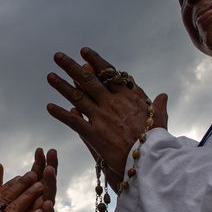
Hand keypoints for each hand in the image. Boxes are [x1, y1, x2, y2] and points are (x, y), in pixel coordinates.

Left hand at [47, 48, 167, 190]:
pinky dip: (60, 114)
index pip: (109, 74)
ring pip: (77, 97)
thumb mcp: (160, 120)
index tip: (84, 52)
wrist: (150, 159)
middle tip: (58, 56)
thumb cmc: (157, 141)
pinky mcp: (94, 134)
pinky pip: (74, 122)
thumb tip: (162, 96)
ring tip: (50, 76)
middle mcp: (112, 103)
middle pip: (88, 80)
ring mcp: (102, 117)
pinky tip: (49, 107)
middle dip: (72, 67)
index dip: (95, 61)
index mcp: (128, 97)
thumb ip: (158, 106)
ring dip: (62, 86)